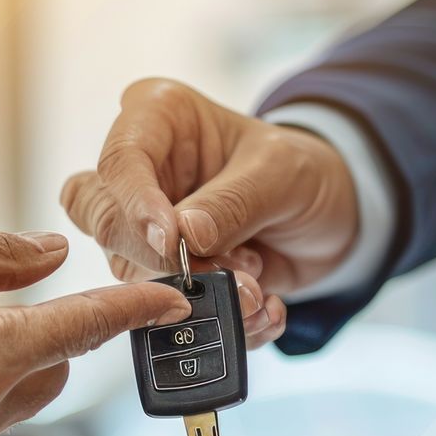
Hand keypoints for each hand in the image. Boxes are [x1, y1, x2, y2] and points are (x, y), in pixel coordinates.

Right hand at [60, 78, 362, 348]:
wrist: (329, 219)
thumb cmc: (300, 172)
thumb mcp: (281, 173)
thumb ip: (232, 203)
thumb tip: (182, 235)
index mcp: (158, 118)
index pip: (121, 160)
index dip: (137, 204)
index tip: (170, 240)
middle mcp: (140, 173)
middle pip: (105, 220)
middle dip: (163, 260)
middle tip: (226, 271)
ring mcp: (144, 228)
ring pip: (130, 272)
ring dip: (196, 295)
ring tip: (257, 287)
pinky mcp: (160, 273)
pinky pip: (162, 309)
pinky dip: (216, 318)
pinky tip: (261, 308)